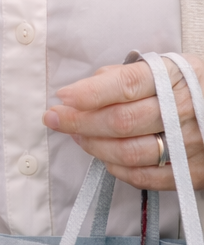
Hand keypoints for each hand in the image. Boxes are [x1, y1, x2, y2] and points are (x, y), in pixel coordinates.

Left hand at [44, 54, 203, 189]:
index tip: (62, 97)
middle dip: (79, 121)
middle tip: (55, 119)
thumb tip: (84, 89)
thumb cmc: (187, 86)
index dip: (89, 93)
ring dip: (94, 146)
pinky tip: (105, 158)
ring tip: (77, 136)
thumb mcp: (164, 67)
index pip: (125, 85)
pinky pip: (146, 178)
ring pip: (129, 152)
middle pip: (121, 121)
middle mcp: (181, 111)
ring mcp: (188, 144)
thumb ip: (124, 75)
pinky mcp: (192, 172)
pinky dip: (118, 170)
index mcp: (173, 78)